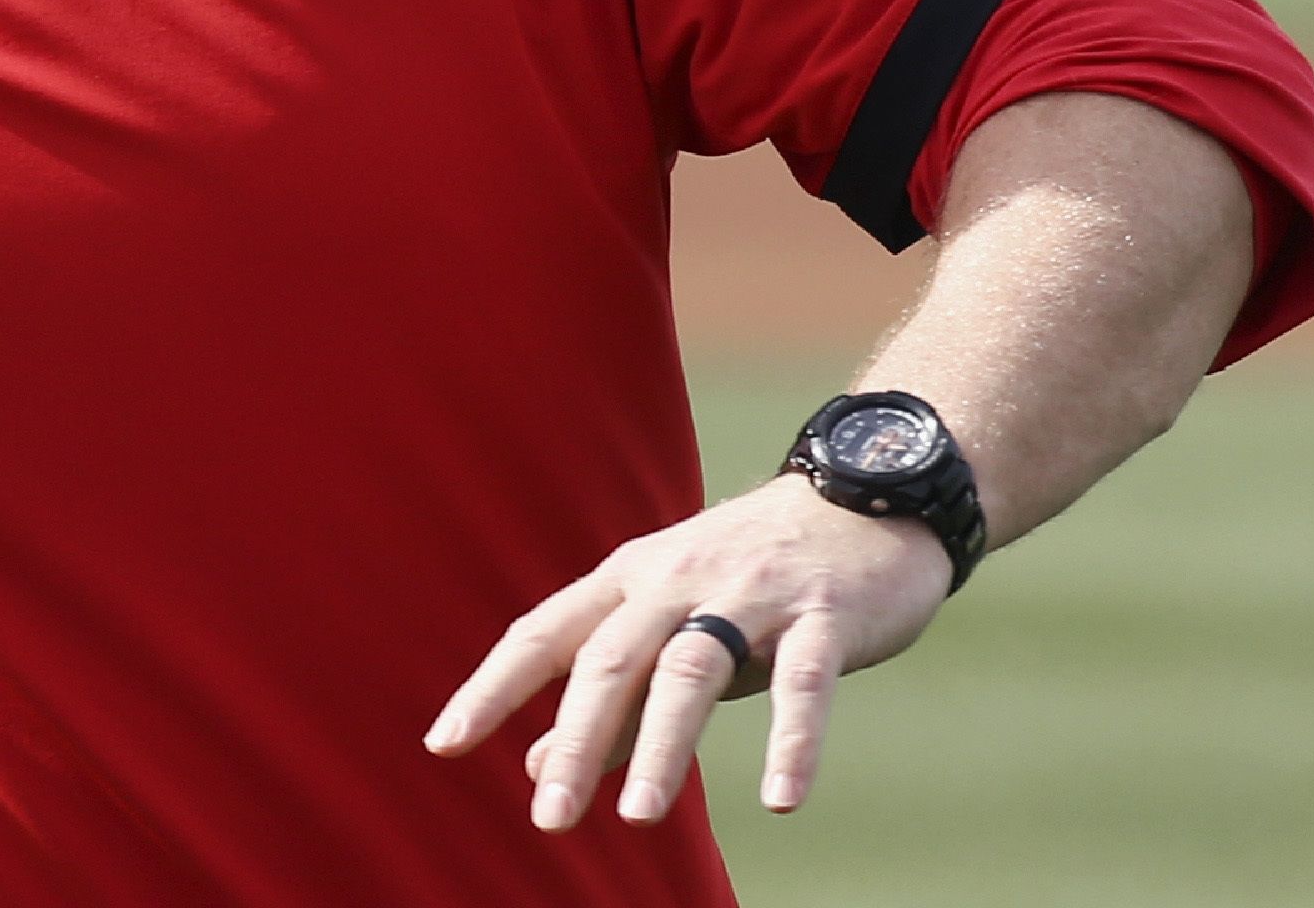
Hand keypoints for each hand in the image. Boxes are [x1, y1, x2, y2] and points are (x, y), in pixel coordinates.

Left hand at [424, 474, 952, 832]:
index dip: (494, 687)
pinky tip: (781, 799)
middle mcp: (680, 580)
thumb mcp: (673, 625)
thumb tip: (537, 762)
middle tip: (549, 816)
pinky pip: (805, 681)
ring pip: (694, 669)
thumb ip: (613, 695)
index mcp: (632, 579)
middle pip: (613, 659)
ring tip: (637, 817)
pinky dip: (794, 741)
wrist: (868, 494)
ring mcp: (753, 594)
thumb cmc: (754, 574)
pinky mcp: (825, 615)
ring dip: (664, 746)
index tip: (445, 744)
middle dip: (577, 739)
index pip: (546, 632)